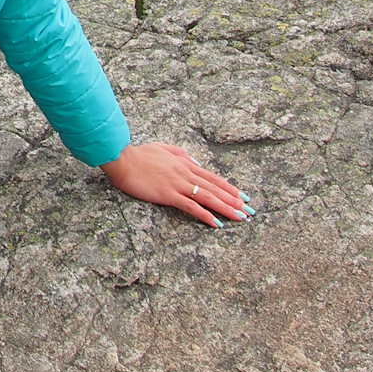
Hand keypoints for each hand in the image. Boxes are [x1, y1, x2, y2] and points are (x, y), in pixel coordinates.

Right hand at [101, 141, 250, 227]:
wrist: (122, 159)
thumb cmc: (139, 154)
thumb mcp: (164, 147)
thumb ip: (182, 154)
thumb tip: (196, 163)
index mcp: (185, 163)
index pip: (213, 177)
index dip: (229, 187)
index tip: (243, 196)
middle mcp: (186, 173)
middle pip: (215, 188)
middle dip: (235, 200)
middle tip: (250, 211)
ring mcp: (178, 184)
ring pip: (208, 197)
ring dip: (226, 208)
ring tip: (241, 218)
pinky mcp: (169, 194)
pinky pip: (191, 206)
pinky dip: (205, 215)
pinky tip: (216, 223)